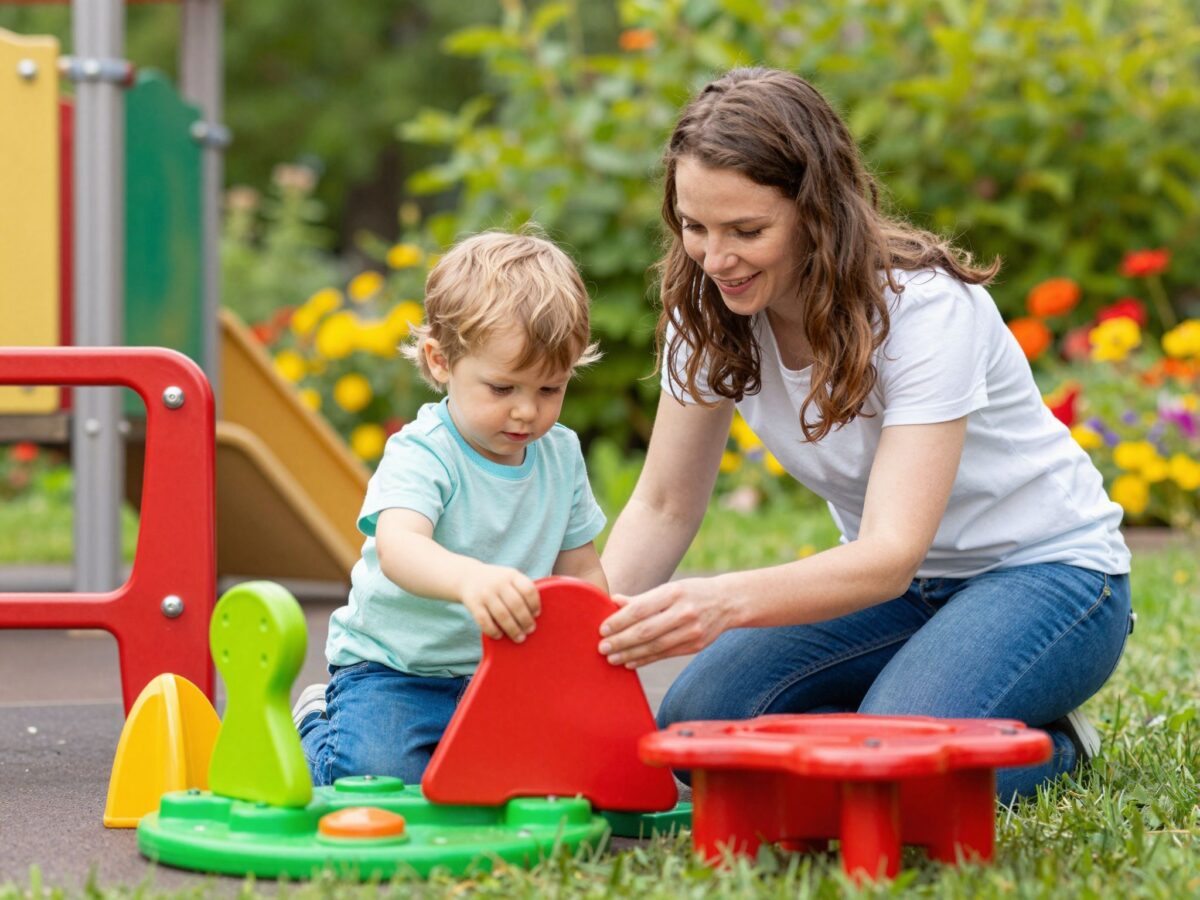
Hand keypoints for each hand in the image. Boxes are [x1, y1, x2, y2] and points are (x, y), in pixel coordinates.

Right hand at [459, 565, 540, 641]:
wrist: (467, 577)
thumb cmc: (496, 582)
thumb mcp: (509, 577)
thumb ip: (521, 589)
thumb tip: (536, 613)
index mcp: (511, 575)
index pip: (528, 589)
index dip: (535, 604)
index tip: (537, 614)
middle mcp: (498, 583)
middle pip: (516, 604)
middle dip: (525, 620)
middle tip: (530, 630)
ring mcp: (485, 593)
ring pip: (502, 615)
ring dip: (513, 629)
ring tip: (520, 637)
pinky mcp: (473, 604)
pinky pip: (485, 621)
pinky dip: (494, 631)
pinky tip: (500, 635)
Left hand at [597, 576, 733, 667]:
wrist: (727, 602)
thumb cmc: (690, 593)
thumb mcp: (669, 589)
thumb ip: (641, 599)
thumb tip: (613, 602)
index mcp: (674, 592)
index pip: (641, 609)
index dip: (619, 621)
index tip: (602, 629)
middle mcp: (684, 612)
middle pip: (646, 630)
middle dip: (621, 641)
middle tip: (602, 647)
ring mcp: (692, 631)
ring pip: (655, 646)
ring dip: (630, 654)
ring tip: (612, 658)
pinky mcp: (695, 646)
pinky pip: (665, 655)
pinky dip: (645, 660)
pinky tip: (630, 663)